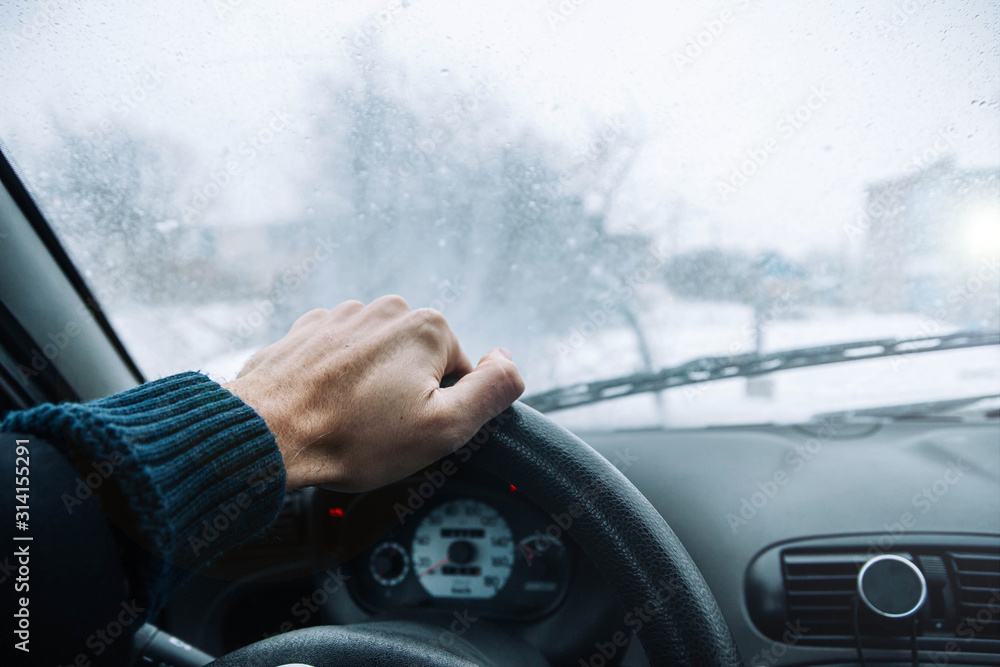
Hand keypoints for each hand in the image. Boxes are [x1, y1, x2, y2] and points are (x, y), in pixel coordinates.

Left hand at [223, 296, 524, 491]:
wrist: (264, 436)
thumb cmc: (352, 438)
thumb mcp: (444, 428)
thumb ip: (492, 391)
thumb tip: (510, 362)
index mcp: (427, 327)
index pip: (460, 375)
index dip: (441, 411)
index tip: (410, 431)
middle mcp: (386, 310)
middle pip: (420, 364)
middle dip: (406, 396)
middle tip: (379, 431)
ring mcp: (342, 316)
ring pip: (379, 361)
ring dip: (371, 389)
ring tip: (347, 422)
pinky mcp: (308, 331)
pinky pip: (341, 359)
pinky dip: (338, 382)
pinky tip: (324, 408)